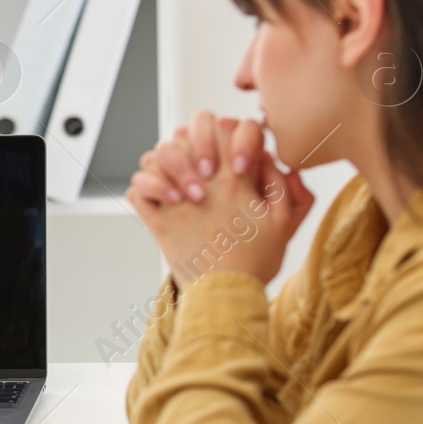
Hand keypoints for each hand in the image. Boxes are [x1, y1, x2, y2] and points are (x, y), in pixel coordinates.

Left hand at [127, 115, 313, 286]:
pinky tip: (160, 196)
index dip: (229, 132)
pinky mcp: (158, 223)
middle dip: (191, 140)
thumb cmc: (257, 259)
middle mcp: (202, 186)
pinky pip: (137, 192)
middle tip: (200, 162)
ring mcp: (176, 204)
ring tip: (178, 177)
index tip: (234, 156)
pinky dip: (144, 188)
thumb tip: (267, 156)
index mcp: (235, 181)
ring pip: (154, 159)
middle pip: (186, 135)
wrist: (228, 295)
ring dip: (164, 163)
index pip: (227, 128)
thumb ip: (282, 184)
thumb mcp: (285, 220)